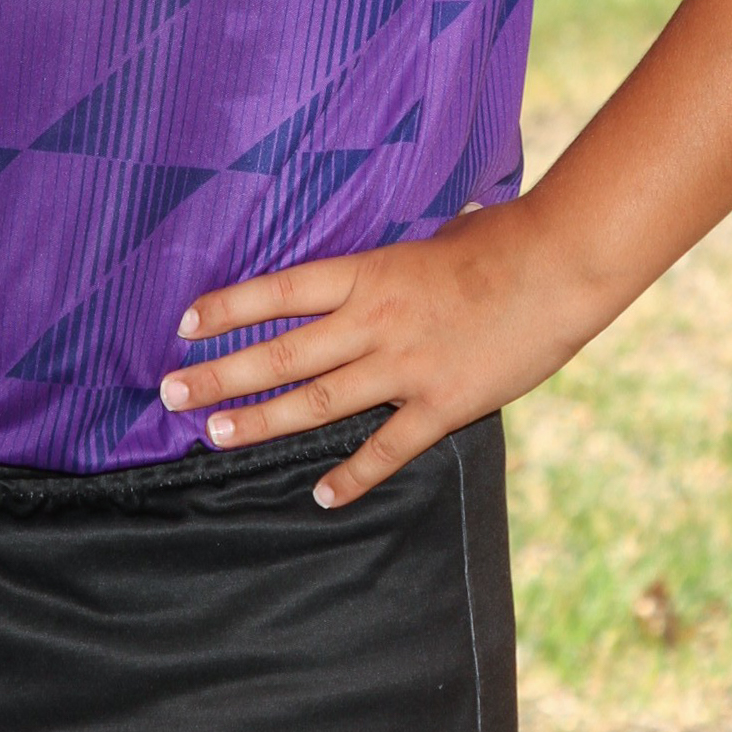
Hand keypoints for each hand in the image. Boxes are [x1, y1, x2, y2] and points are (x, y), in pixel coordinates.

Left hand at [159, 203, 578, 507]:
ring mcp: (405, 366)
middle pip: (280, 353)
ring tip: (216, 435)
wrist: (560, 266)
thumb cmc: (501, 239)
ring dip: (260, 421)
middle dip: (219, 374)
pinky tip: (322, 495)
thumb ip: (398, 261)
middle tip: (171, 394)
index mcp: (369, 272)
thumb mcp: (434, 236)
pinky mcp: (442, 404)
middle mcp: (374, 320)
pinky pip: (388, 448)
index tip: (184, 325)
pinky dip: (353, 476)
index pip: (279, 290)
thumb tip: (386, 255)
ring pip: (316, 401)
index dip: (227, 308)